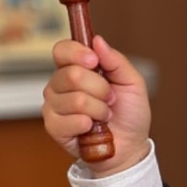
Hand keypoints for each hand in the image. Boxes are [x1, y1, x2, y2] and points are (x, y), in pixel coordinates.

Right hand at [42, 35, 151, 175]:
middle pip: (72, 75)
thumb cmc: (130, 115)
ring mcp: (54, 105)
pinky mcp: (54, 126)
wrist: (131, 146)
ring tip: (104, 116)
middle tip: (111, 100)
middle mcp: (60, 84)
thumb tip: (97, 40)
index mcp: (76, 69)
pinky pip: (70, 120)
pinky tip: (92, 128)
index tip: (94, 61)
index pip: (62, 50)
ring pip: (75, 100)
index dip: (76, 53)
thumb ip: (116, 61)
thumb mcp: (133, 83)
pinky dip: (89, 125)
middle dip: (101, 90)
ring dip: (99, 110)